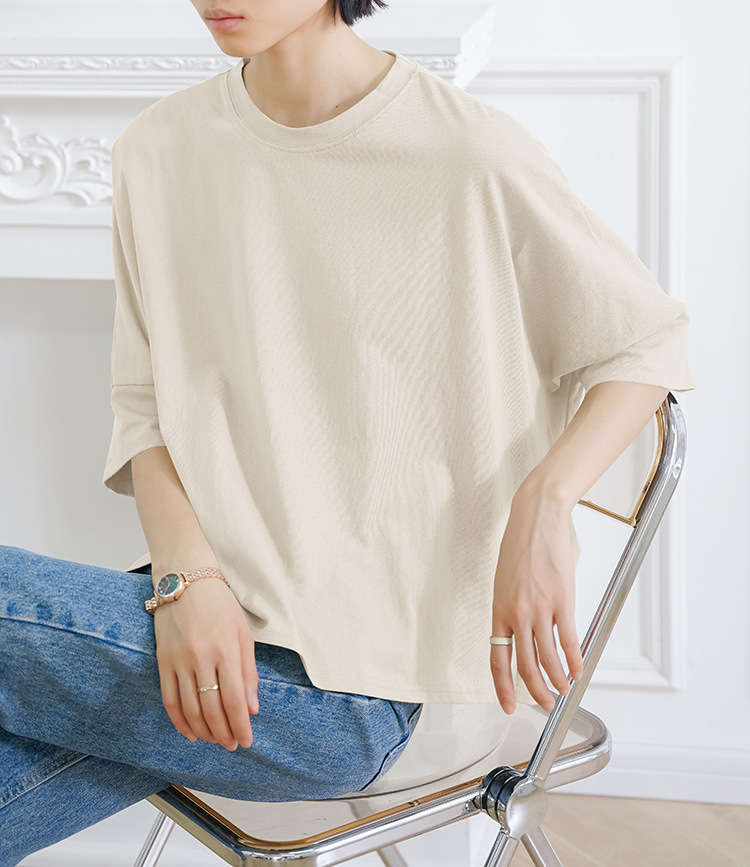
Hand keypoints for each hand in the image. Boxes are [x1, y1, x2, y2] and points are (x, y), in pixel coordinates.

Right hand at [153, 577, 258, 749]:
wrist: (186, 581)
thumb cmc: (220, 605)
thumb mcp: (243, 634)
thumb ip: (248, 672)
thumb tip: (252, 708)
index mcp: (227, 649)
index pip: (234, 700)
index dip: (240, 726)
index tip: (246, 740)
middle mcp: (202, 657)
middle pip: (212, 709)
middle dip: (224, 733)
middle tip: (231, 745)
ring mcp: (179, 660)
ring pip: (190, 709)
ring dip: (204, 731)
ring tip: (215, 740)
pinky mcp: (162, 661)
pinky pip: (169, 700)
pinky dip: (179, 721)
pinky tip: (190, 732)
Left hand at [490, 484, 582, 714]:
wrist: (536, 519)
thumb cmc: (520, 546)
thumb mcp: (505, 582)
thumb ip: (511, 609)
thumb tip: (522, 633)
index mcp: (499, 611)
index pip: (497, 659)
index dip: (503, 687)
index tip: (508, 705)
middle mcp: (517, 615)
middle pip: (525, 666)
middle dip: (535, 692)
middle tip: (544, 705)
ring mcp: (540, 609)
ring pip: (548, 659)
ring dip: (557, 681)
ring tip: (563, 692)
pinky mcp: (562, 601)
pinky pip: (569, 640)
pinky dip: (575, 661)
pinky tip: (578, 671)